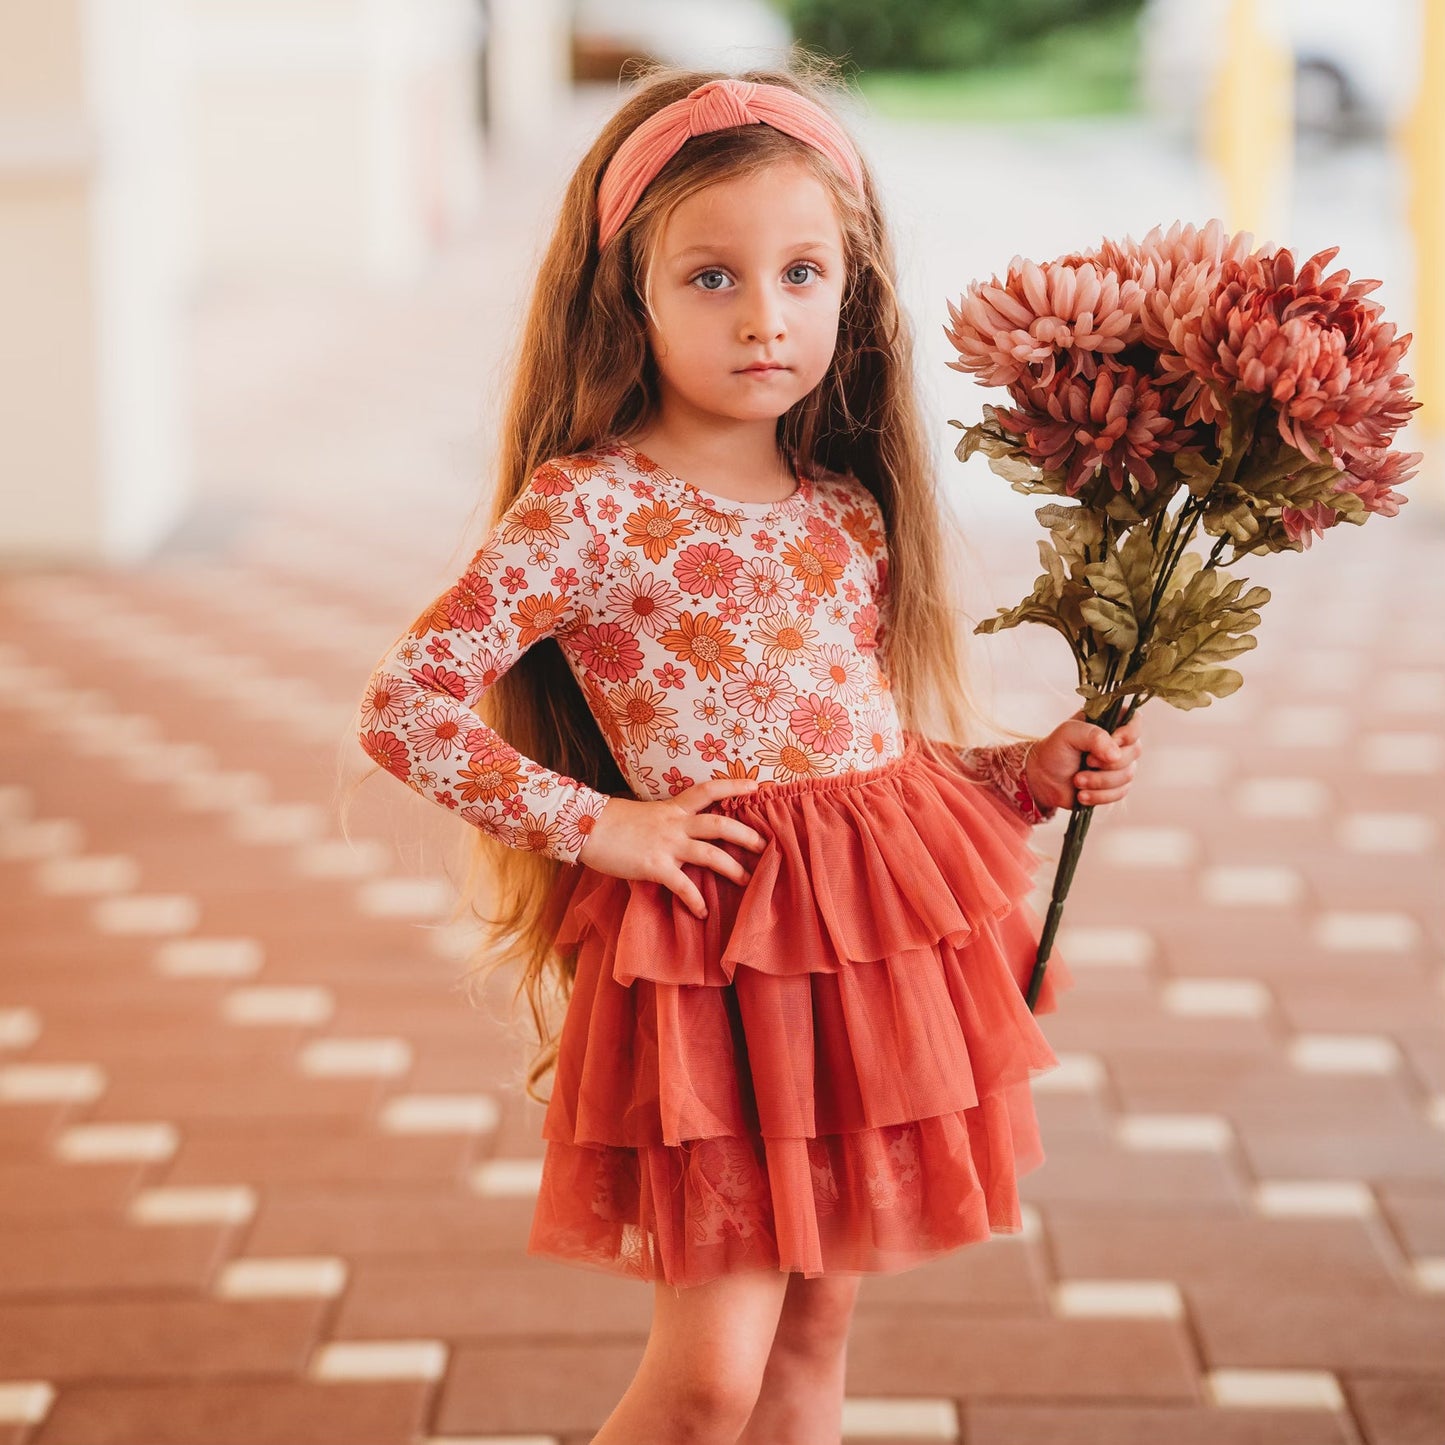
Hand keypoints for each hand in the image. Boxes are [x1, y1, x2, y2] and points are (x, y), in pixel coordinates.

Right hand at [576, 777, 769, 919]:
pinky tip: (703, 912)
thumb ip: (666, 820)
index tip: (757, 786)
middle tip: (765, 846)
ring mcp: (666, 845)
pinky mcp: (655, 866)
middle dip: (746, 835)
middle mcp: (675, 824)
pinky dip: (695, 900)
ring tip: (748, 880)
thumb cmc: (612, 822)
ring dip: (733, 868)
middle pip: (720, 824)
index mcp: (673, 808)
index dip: (734, 786)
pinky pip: (683, 885)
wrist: (585, 828)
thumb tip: (679, 829)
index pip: (709, 790)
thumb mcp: (645, 813)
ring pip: (710, 854)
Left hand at [1025, 713, 1142, 811]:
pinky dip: (1099, 796)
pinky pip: (1120, 793)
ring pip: (1127, 775)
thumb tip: (1116, 755)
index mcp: (1109, 722)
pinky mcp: (1115, 786)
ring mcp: (1119, 765)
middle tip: (1086, 762)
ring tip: (1077, 781)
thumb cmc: (1055, 750)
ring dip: (1099, 781)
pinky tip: (1081, 795)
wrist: (1042, 778)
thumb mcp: (1069, 734)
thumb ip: (1093, 737)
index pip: (1135, 721)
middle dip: (1108, 762)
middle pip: (1135, 751)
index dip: (1129, 733)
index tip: (1114, 740)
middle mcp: (1118, 743)